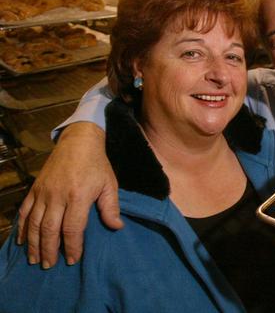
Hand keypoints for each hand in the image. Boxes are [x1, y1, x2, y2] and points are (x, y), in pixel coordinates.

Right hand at [16, 122, 121, 267]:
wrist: (78, 142)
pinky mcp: (35, 188)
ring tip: (35, 260)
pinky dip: (22, 227)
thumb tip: (116, 227)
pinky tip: (22, 241)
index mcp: (78, 196)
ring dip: (34, 243)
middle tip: (49, 266)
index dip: (72, 246)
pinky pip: (25, 211)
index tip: (73, 260)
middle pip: (50, 229)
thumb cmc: (97, 165)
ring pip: (35, 223)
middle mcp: (58, 196)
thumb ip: (111, 207)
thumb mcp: (109, 184)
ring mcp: (44, 192)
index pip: (72, 227)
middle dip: (49, 250)